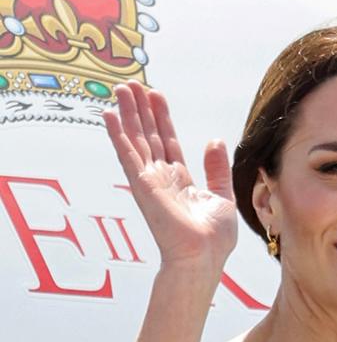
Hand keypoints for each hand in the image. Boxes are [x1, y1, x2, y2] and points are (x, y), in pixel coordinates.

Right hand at [104, 80, 237, 268]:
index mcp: (180, 179)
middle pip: (149, 135)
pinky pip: (128, 156)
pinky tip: (108, 116)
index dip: (162, 117)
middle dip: (141, 109)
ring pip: (136, 140)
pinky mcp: (142, 186)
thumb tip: (215, 140)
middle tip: (133, 84)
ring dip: (127, 114)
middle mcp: (162, 177)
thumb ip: (216, 169)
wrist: (205, 258)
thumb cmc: (213, 238)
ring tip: (121, 89)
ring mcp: (150, 181)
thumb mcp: (222, 195)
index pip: (168, 141)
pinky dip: (118, 135)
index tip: (155, 95)